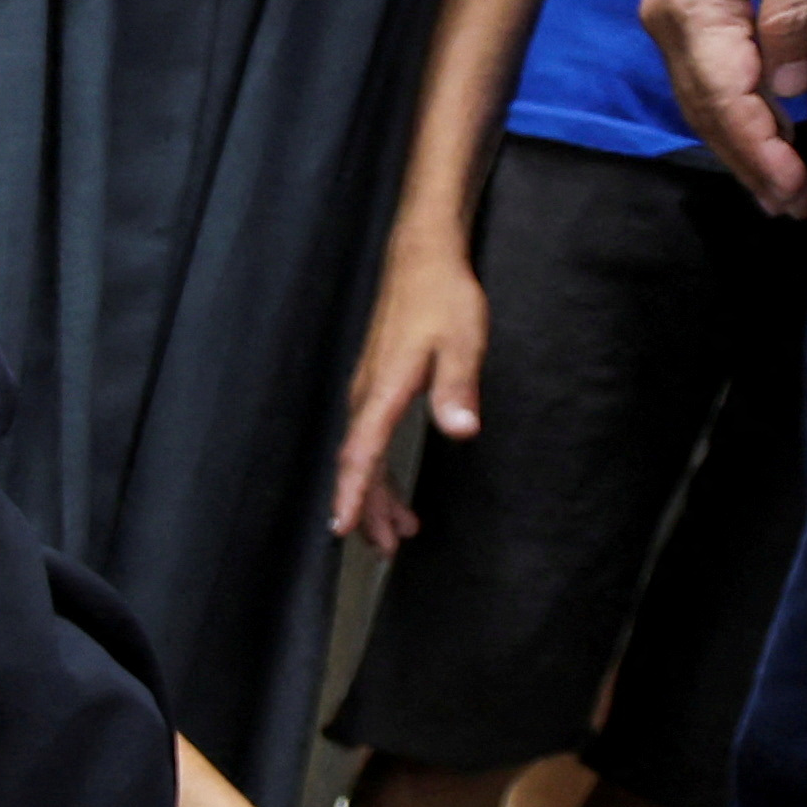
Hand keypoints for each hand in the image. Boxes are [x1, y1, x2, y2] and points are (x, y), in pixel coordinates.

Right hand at [330, 240, 490, 549]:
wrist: (422, 257)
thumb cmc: (442, 296)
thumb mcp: (463, 341)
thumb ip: (458, 388)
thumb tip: (461, 430)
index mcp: (383, 391)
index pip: (361, 455)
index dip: (353, 495)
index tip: (343, 529)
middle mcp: (366, 396)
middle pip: (358, 466)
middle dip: (369, 510)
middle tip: (386, 550)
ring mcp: (367, 392)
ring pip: (363, 457)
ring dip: (376, 496)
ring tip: (397, 531)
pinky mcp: (375, 386)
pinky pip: (369, 441)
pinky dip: (377, 471)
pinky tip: (394, 485)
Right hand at [637, 0, 806, 216]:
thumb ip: (798, 12)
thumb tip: (793, 87)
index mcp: (693, 5)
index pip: (727, 102)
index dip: (763, 154)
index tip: (797, 192)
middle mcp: (669, 16)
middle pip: (705, 112)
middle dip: (749, 164)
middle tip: (793, 208)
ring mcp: (672, 7)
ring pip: (702, 96)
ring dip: (740, 142)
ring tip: (780, 183)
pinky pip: (706, 70)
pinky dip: (733, 107)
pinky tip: (762, 124)